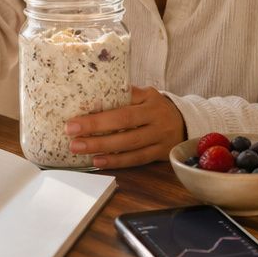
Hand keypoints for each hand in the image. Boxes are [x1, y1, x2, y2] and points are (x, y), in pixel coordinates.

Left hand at [66, 86, 185, 168]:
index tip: (76, 119)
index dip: (100, 115)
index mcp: (150, 100)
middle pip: (125, 125)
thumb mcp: (146, 94)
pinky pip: (136, 159)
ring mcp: (159, 138)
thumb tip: (92, 96)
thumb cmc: (157, 107)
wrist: (186, 123)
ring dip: (102, 148)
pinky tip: (98, 161)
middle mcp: (156, 119)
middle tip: (71, 134)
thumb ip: (126, 95)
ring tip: (79, 148)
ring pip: (129, 145)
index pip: (123, 107)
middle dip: (96, 131)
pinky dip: (117, 161)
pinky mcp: (159, 154)